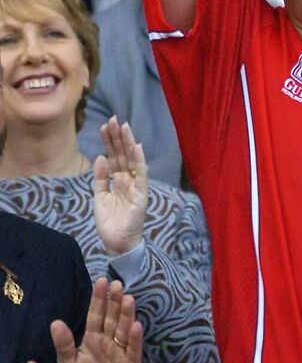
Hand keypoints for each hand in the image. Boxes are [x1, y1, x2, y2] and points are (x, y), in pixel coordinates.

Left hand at [54, 278, 142, 362]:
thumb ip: (63, 345)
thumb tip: (55, 323)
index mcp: (93, 339)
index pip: (96, 315)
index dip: (98, 299)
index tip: (101, 281)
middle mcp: (108, 341)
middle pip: (112, 318)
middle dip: (115, 301)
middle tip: (117, 284)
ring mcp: (121, 352)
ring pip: (124, 330)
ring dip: (127, 315)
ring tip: (128, 299)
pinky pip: (134, 350)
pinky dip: (135, 338)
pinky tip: (136, 325)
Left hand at [93, 117, 148, 256]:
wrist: (118, 244)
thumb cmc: (110, 222)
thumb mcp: (100, 198)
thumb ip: (100, 178)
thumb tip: (99, 157)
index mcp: (118, 179)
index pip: (114, 156)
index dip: (110, 141)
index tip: (104, 125)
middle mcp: (128, 179)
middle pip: (123, 154)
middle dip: (118, 137)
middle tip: (113, 119)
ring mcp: (136, 185)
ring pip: (131, 160)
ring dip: (128, 143)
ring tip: (123, 126)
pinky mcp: (141, 194)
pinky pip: (141, 175)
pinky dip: (140, 161)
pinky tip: (137, 147)